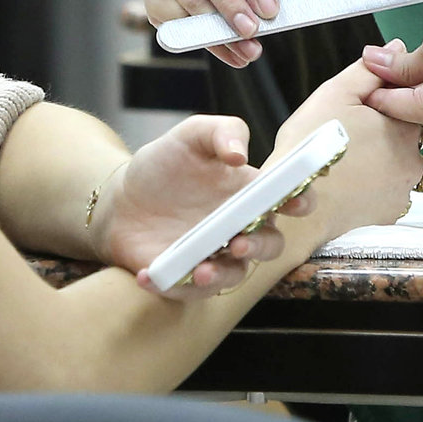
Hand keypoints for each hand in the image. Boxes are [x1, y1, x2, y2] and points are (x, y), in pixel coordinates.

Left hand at [95, 115, 308, 300]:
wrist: (121, 199)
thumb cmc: (162, 166)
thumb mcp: (189, 136)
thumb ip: (220, 132)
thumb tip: (239, 154)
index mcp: (249, 193)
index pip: (289, 199)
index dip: (300, 200)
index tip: (293, 202)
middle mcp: (240, 229)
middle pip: (270, 245)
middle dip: (260, 246)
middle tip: (239, 242)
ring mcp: (216, 256)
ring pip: (233, 275)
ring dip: (221, 276)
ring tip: (201, 270)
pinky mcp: (188, 276)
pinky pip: (187, 289)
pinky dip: (171, 285)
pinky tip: (148, 275)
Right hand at [273, 62, 422, 239]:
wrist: (298, 204)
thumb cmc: (311, 150)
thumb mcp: (334, 95)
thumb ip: (369, 71)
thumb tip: (396, 48)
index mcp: (402, 124)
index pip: (409, 104)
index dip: (383, 104)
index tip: (360, 112)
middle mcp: (413, 157)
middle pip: (404, 135)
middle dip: (382, 133)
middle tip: (348, 136)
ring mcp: (405, 188)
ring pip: (398, 164)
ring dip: (381, 161)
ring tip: (347, 161)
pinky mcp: (394, 211)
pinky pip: (391, 192)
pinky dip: (376, 187)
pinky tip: (352, 182)